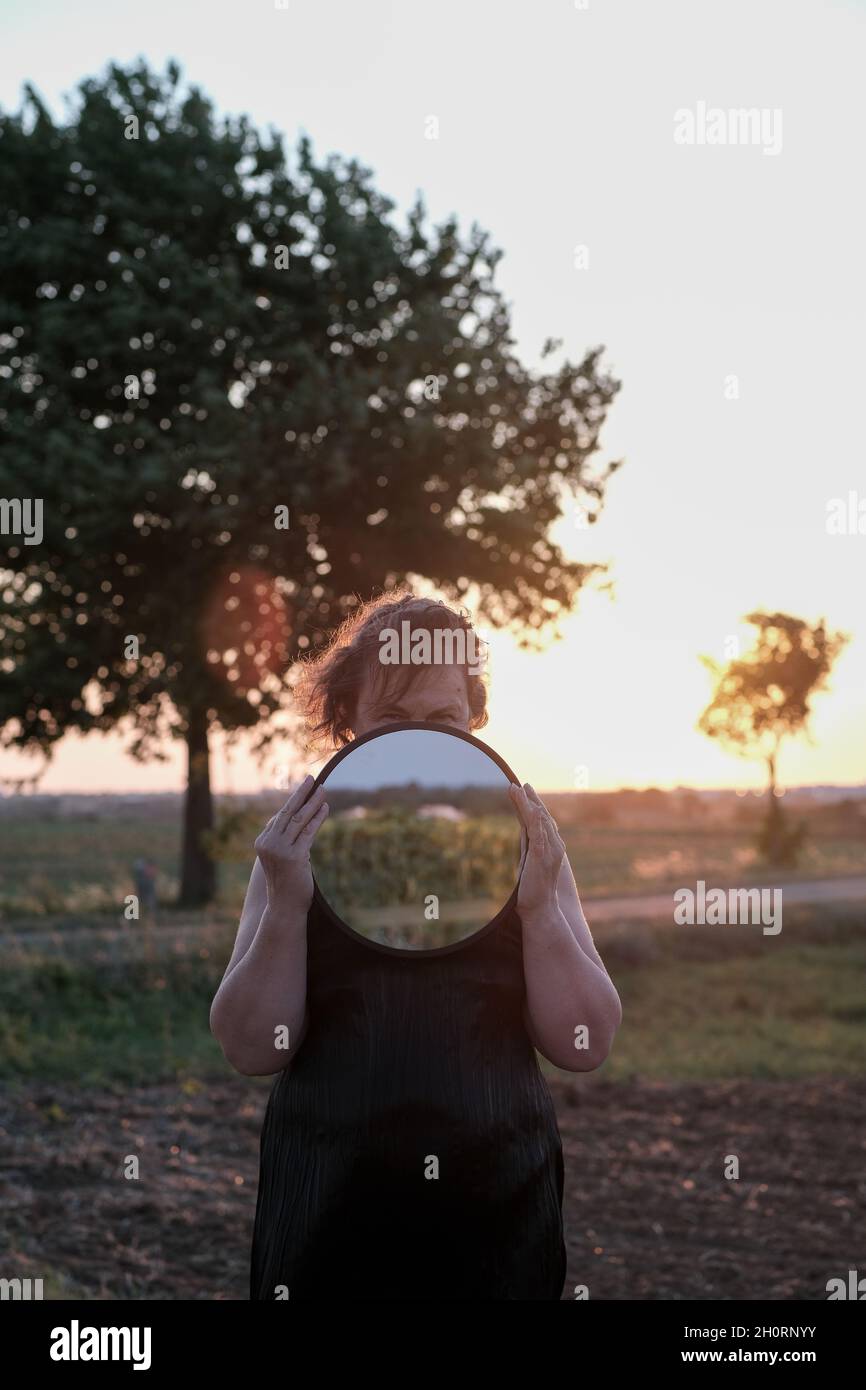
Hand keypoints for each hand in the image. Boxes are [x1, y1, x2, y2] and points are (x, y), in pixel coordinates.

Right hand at [254, 775, 328, 912]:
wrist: (284, 907)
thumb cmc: (285, 882)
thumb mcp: (280, 857)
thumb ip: (284, 840)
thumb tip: (294, 821)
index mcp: (262, 843)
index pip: (280, 817)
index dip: (293, 802)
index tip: (304, 789)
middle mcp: (268, 844)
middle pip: (287, 813)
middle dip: (301, 794)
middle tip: (312, 779)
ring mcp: (280, 850)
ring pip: (299, 820)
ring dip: (312, 802)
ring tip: (323, 790)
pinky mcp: (294, 857)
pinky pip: (308, 832)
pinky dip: (318, 818)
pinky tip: (325, 808)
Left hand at [509, 782, 565, 922]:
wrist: (540, 909)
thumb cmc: (533, 888)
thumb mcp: (529, 860)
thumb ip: (529, 844)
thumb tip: (523, 829)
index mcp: (550, 846)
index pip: (541, 821)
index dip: (532, 805)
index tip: (524, 791)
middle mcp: (554, 845)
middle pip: (541, 817)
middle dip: (531, 799)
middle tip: (521, 784)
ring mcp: (549, 850)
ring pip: (538, 821)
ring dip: (527, 803)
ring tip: (516, 789)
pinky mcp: (541, 856)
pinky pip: (538, 833)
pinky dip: (533, 818)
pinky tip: (528, 808)